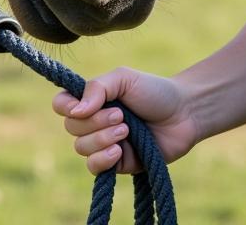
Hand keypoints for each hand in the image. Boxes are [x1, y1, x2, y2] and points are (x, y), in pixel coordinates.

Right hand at [52, 68, 198, 175]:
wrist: (184, 115)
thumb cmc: (153, 91)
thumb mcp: (122, 78)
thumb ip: (96, 88)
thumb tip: (75, 111)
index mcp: (91, 99)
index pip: (61, 104)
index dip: (65, 107)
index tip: (82, 107)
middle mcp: (93, 121)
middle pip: (71, 128)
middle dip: (95, 122)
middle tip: (121, 115)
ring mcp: (104, 143)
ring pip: (81, 147)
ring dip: (102, 139)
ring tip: (126, 130)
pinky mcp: (117, 163)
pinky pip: (95, 167)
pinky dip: (103, 159)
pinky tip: (120, 150)